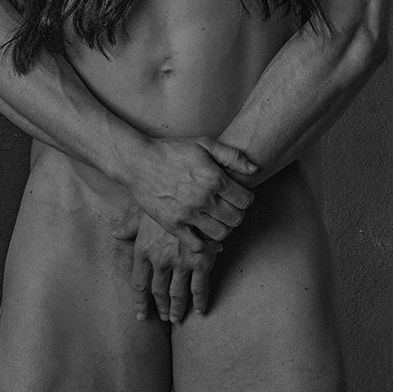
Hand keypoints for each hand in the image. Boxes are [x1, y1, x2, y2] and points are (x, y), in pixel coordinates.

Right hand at [123, 136, 256, 253]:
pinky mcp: (173, 225)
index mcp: (214, 177)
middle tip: (230, 210)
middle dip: (237, 214)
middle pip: (235, 218)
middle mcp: (203, 198)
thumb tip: (254, 170)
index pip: (245, 200)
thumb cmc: (171, 150)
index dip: (246, 199)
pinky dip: (209, 248)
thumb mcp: (204, 143)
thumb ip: (231, 155)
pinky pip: (198, 245)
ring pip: (220, 233)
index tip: (239, 197)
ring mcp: (188, 213)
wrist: (138, 161)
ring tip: (219, 221)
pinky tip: (213, 242)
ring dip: (224, 229)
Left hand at [125, 211, 220, 322]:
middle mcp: (160, 260)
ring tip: (176, 319)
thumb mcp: (144, 211)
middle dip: (160, 307)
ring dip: (177, 309)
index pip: (139, 283)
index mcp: (143, 250)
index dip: (140, 302)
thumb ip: (129, 225)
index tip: (141, 315)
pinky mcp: (201, 262)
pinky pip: (199, 288)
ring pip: (177, 294)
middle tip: (163, 317)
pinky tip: (200, 310)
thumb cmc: (167, 201)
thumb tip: (114, 233)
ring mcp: (181, 263)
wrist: (193, 197)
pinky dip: (200, 301)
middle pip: (158, 291)